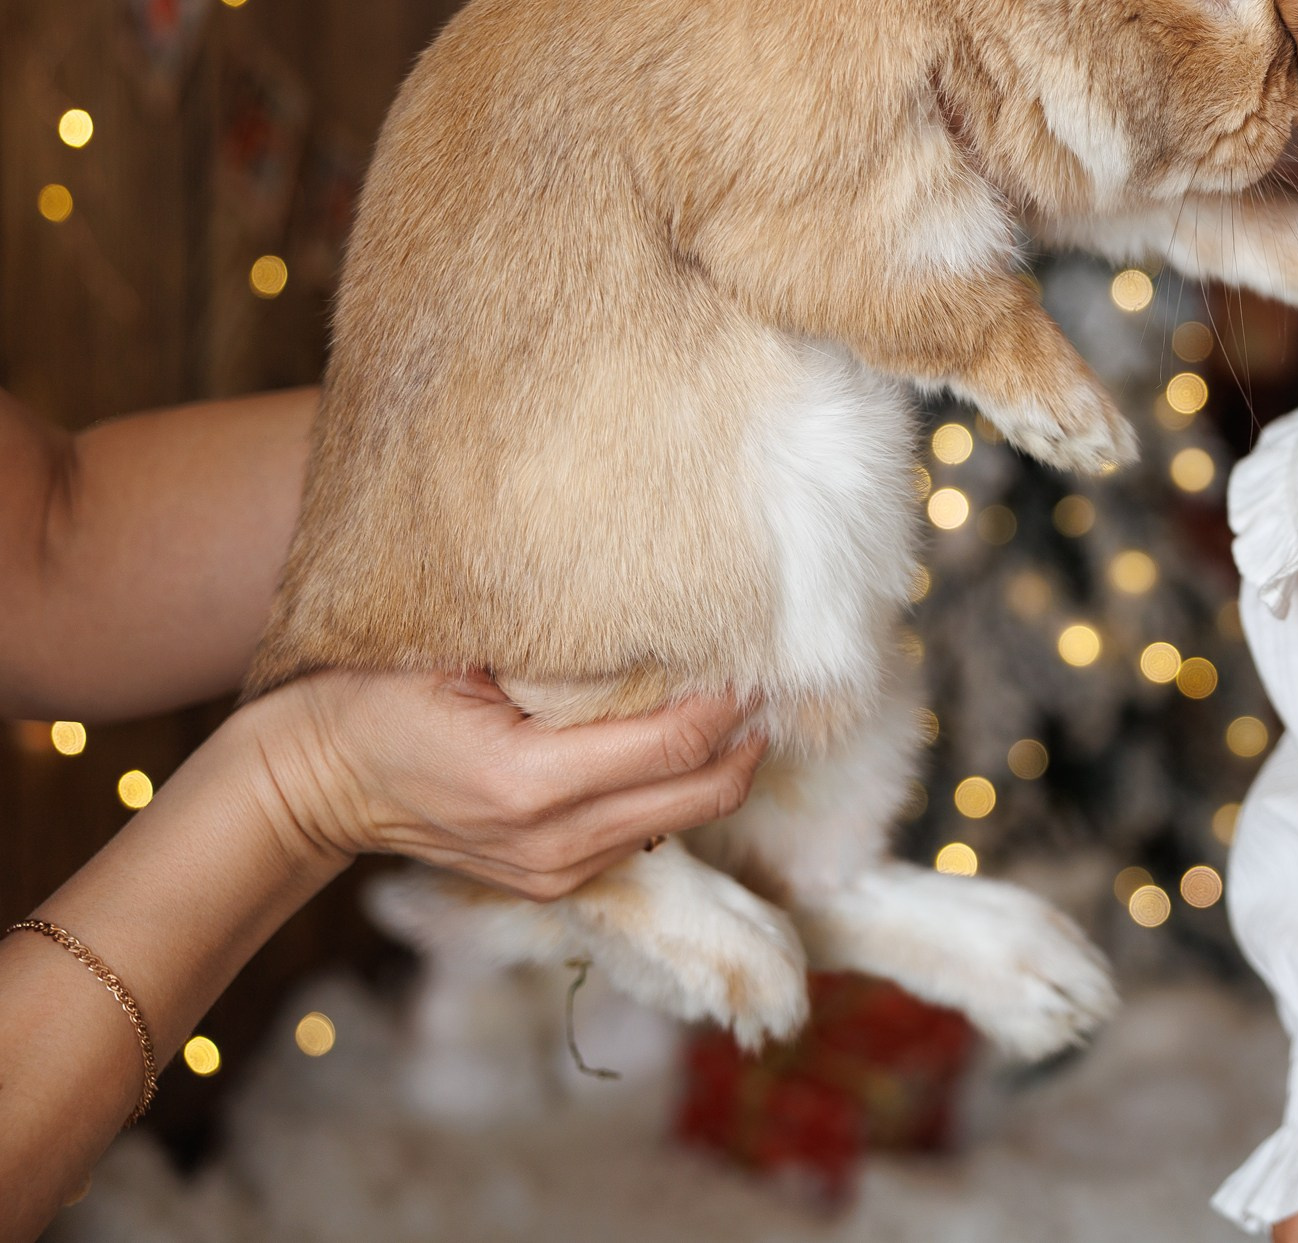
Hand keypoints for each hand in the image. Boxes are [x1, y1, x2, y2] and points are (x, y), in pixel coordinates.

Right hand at [241, 667, 765, 899]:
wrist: (313, 785)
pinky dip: (679, 787)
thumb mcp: (461, 658)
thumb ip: (560, 655)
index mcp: (530, 783)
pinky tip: (685, 741)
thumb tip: (658, 621)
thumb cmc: (378, 698)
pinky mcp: (556, 884)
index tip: (761, 654)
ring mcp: (557, 873)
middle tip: (777, 677)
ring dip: (723, 762)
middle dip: (750, 735)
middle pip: (704, 793)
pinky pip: (648, 832)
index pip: (674, 746)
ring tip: (742, 700)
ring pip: (686, 818)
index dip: (730, 700)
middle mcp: (555, 843)